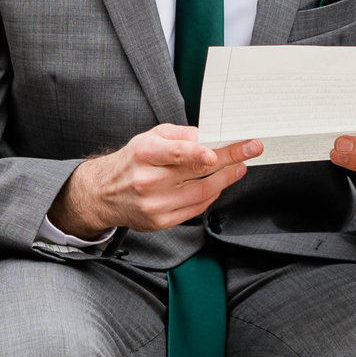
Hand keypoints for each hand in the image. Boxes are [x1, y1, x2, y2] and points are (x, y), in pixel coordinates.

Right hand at [49, 123, 262, 238]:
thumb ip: (179, 135)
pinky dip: (212, 195)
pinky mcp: (161, 222)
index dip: (198, 152)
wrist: (104, 194)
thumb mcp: (149, 138)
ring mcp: (155, 204)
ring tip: (240, 166)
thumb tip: (207, 135)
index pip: (175, 153)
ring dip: (226, 178)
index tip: (218, 151)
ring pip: (201, 192)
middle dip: (229, 159)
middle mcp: (148, 180)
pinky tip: (219, 184)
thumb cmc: (131, 162)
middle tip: (251, 149)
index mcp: (144, 154)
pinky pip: (196, 208)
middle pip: (197, 171)